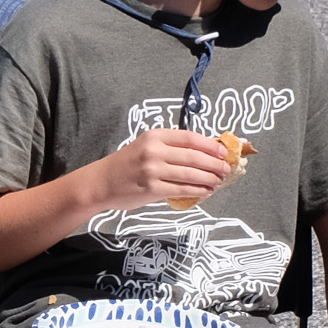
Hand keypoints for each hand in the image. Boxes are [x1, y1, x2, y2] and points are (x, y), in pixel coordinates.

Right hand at [91, 128, 232, 211]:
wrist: (101, 182)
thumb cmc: (126, 164)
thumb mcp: (146, 146)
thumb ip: (170, 147)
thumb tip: (204, 153)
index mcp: (155, 136)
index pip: (190, 138)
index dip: (211, 145)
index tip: (223, 152)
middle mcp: (154, 151)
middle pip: (194, 156)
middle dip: (215, 164)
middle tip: (226, 169)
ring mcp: (153, 170)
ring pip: (191, 174)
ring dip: (209, 178)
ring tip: (219, 181)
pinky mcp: (152, 189)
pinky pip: (182, 190)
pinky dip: (198, 191)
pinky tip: (206, 191)